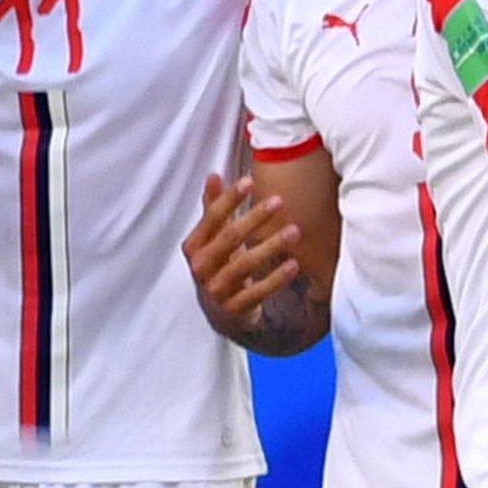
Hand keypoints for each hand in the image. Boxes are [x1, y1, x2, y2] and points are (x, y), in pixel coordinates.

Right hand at [181, 173, 299, 333]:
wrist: (219, 312)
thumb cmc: (218, 265)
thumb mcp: (212, 239)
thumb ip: (212, 209)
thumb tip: (213, 176)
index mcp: (193, 246)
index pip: (212, 218)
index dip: (229, 199)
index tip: (249, 181)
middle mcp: (200, 267)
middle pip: (229, 238)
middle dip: (255, 218)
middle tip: (278, 201)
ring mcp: (216, 289)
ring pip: (245, 264)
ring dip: (271, 246)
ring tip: (295, 230)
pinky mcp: (233, 308)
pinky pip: (258, 292)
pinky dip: (276, 279)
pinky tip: (294, 264)